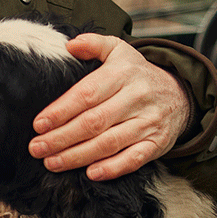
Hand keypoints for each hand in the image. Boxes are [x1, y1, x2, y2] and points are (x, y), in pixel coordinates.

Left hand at [28, 33, 191, 180]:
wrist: (180, 94)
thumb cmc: (138, 75)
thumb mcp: (119, 51)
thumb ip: (94, 44)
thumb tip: (70, 45)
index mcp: (123, 73)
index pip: (87, 93)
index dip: (61, 110)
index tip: (39, 124)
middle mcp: (137, 98)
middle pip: (94, 122)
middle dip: (62, 137)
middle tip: (37, 148)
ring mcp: (148, 122)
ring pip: (110, 143)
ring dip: (78, 156)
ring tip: (53, 162)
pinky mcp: (157, 143)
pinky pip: (134, 159)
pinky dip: (113, 168)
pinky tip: (91, 173)